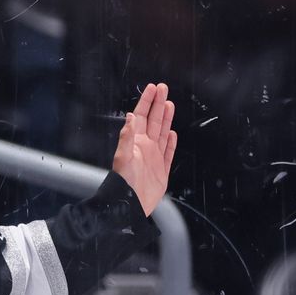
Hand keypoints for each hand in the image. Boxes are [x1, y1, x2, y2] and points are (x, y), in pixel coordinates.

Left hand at [112, 83, 176, 216]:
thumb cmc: (123, 184)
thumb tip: (130, 117)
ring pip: (162, 133)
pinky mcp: (162, 171)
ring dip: (166, 118)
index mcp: (135, 143)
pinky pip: (168, 153)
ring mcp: (154, 158)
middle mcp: (145, 148)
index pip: (141, 116)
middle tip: (163, 88)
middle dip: (158, 104)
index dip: (147, 102)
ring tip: (169, 104)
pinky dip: (171, 143)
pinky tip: (173, 133)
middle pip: (153, 120)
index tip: (152, 88)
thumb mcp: (123, 158)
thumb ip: (127, 136)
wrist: (130, 206)